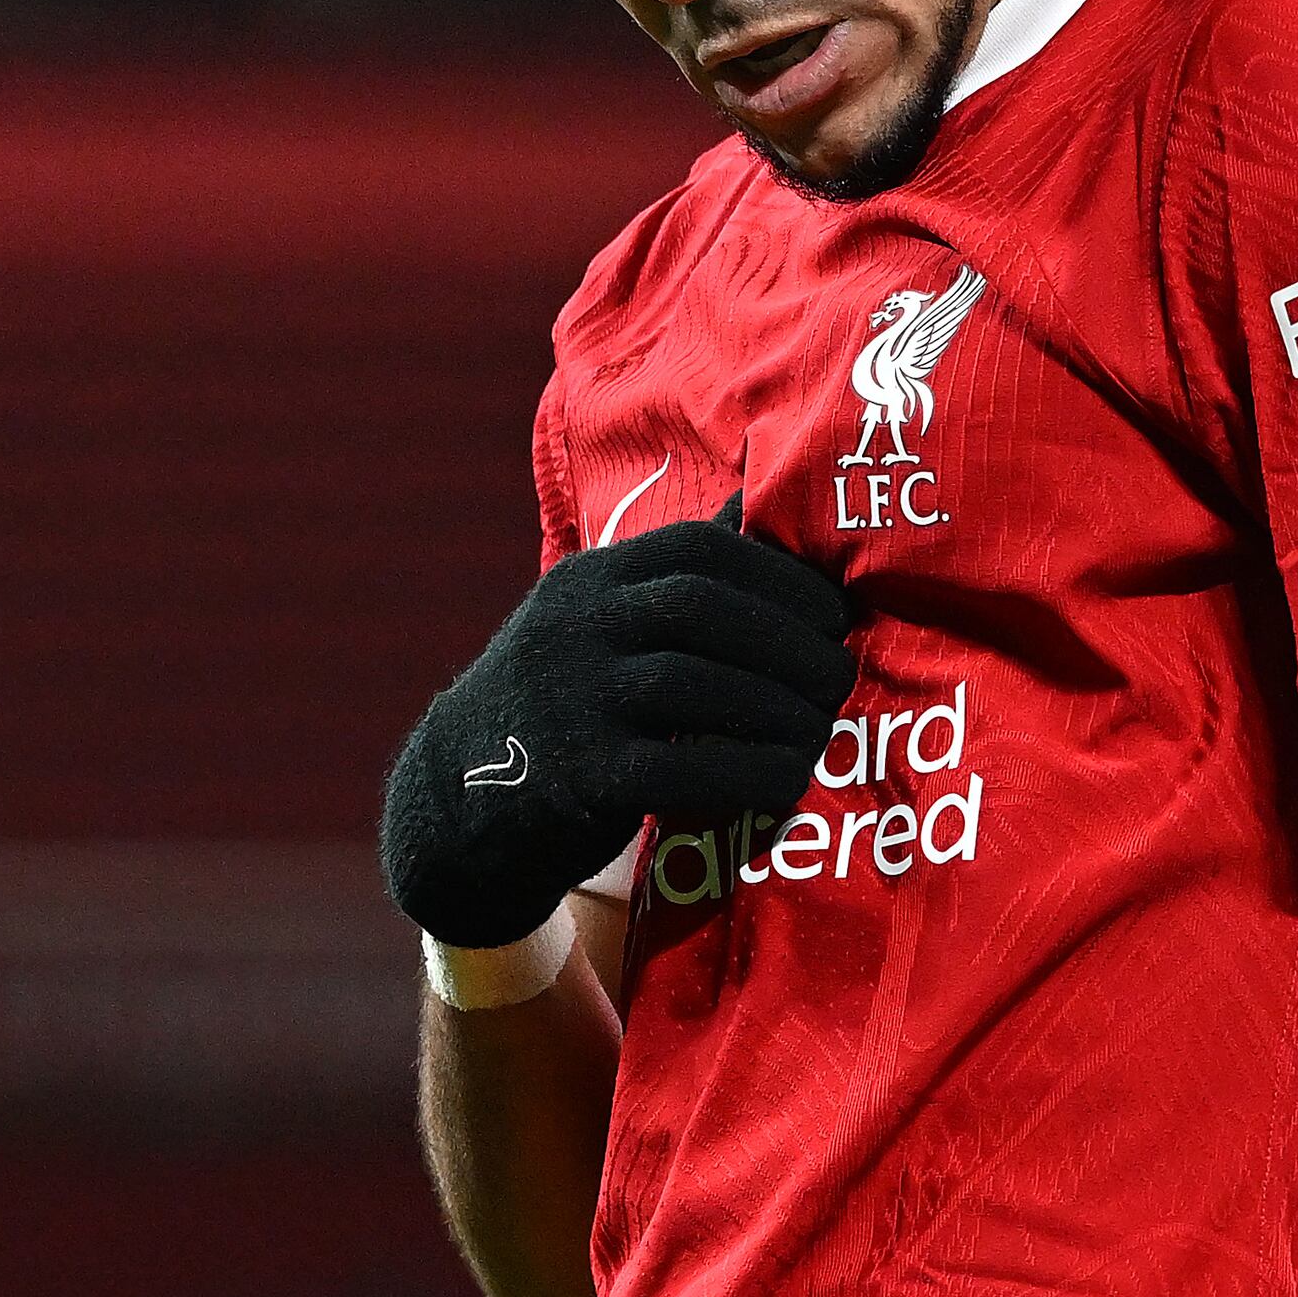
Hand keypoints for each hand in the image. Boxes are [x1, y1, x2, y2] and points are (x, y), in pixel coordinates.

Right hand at [379, 507, 855, 946]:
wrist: (460, 797)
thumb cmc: (562, 700)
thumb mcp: (599, 618)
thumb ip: (674, 574)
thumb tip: (758, 499)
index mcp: (591, 579)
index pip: (699, 549)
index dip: (781, 577)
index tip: (832, 614)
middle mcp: (578, 627)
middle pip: (703, 608)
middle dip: (789, 640)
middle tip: (838, 674)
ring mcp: (574, 700)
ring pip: (696, 686)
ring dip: (780, 709)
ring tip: (821, 729)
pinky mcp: (582, 778)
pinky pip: (682, 768)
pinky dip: (748, 773)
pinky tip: (785, 781)